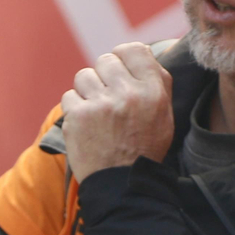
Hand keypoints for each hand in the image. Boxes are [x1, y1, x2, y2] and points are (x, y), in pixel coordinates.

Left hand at [60, 44, 172, 182]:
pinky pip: (70, 96)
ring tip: (97, 112)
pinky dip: (75, 109)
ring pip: (84, 76)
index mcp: (153, 92)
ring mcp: (101, 105)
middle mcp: (128, 94)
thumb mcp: (164, 115)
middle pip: (105, 60)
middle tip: (108, 97)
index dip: (123, 57)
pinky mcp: (78, 116)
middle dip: (104, 77)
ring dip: (88, 91)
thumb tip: (141, 51)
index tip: (120, 70)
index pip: (133, 50)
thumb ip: (157, 82)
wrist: (122, 184)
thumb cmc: (144, 148)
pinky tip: (86, 124)